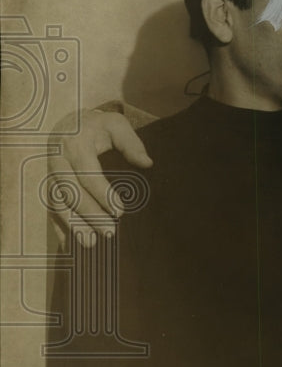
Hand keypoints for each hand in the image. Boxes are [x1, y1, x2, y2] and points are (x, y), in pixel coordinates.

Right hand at [47, 110, 151, 245]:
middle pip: (71, 193)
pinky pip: (50, 208)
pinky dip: (58, 227)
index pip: (88, 175)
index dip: (103, 195)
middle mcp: (58, 161)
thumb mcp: (116, 125)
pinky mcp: (48, 184)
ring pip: (57, 203)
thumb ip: (132, 143)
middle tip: (110, 232)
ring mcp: (49, 174)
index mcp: (75, 145)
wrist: (67, 121)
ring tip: (91, 243)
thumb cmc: (97, 125)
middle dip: (90, 214)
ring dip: (73, 225)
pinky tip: (69, 245)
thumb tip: (147, 163)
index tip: (120, 211)